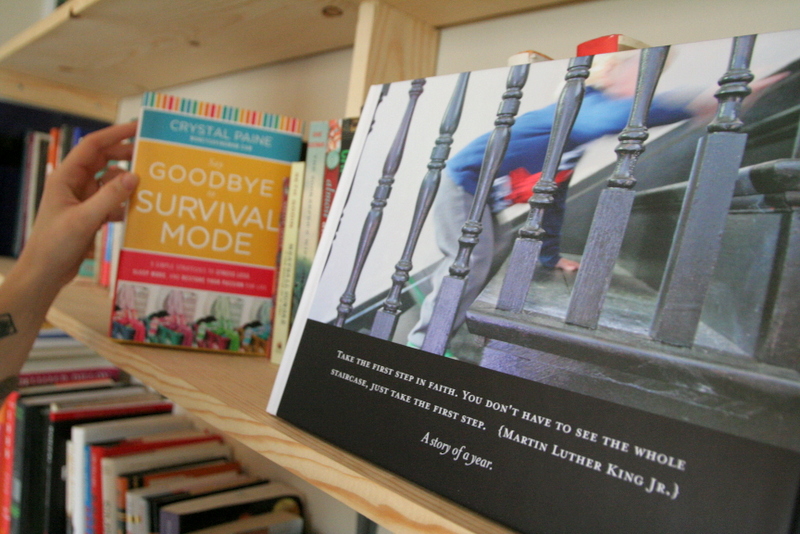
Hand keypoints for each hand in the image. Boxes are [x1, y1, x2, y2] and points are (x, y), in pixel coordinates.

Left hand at [18, 122, 139, 292]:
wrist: (45, 272)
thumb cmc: (55, 244)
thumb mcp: (84, 219)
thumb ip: (110, 197)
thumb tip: (135, 176)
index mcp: (66, 177)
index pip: (93, 146)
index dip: (116, 134)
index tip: (139, 128)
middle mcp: (75, 184)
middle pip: (104, 160)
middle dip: (126, 156)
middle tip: (151, 155)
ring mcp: (83, 199)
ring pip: (111, 182)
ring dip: (128, 183)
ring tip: (150, 185)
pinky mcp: (91, 215)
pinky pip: (113, 202)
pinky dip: (125, 203)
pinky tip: (139, 209)